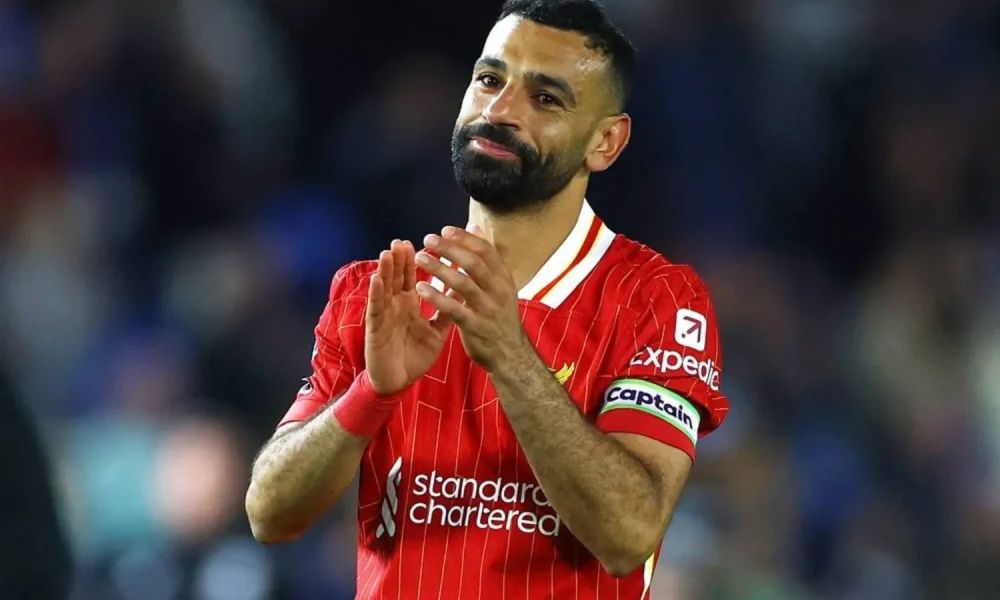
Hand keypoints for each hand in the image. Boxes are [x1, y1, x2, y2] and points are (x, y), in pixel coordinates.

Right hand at [365, 239, 451, 394]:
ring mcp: (384, 315)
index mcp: (409, 304)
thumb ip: (448, 311)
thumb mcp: (436, 331)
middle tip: (403, 241)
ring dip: (386, 270)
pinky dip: (376, 294)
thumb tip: (463, 292)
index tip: (426, 242)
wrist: (399, 382)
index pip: (413, 277)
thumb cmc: (415, 356)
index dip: (417, 260)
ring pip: (384, 288)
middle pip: (397, 278)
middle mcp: (395, 306)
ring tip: (389, 252)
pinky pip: (375, 309)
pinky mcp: (375, 329)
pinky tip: (376, 280)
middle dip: (400, 260)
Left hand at [413, 226, 529, 371]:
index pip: (486, 250)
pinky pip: (454, 309)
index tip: (445, 230)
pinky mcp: (476, 326)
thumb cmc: (498, 315)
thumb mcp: (499, 284)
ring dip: (439, 269)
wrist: (510, 354)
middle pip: (473, 263)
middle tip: (428, 240)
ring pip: (463, 283)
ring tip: (420, 259)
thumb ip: (485, 257)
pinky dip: (437, 297)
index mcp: (504, 278)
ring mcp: (488, 309)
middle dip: (450, 249)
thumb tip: (475, 226)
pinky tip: (421, 288)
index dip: (465, 238)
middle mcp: (499, 290)